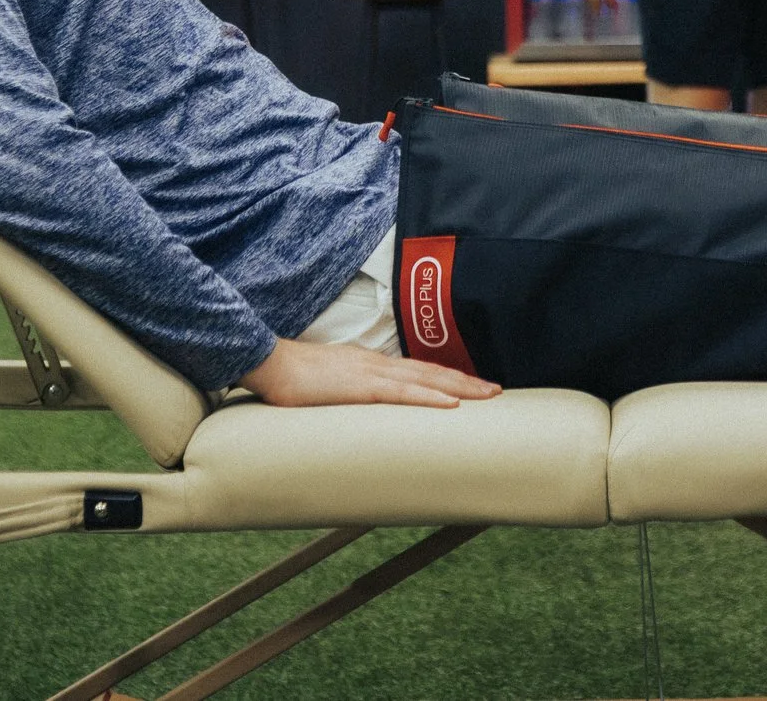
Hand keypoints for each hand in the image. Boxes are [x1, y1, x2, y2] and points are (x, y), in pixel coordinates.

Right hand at [235, 338, 500, 408]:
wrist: (269, 361)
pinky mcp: (359, 387)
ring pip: (425, 379)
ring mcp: (371, 373)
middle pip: (431, 371)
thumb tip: (361, 405)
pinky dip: (428, 397)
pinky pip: (401, 393)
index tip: (473, 386)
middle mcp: (378, 364)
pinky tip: (449, 404)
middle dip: (466, 382)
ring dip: (459, 388)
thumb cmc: (293, 376)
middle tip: (497, 392)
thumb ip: (349, 390)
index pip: (418, 369)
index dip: (447, 377)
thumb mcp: (329, 383)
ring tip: (487, 396)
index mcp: (371, 364)